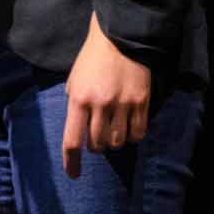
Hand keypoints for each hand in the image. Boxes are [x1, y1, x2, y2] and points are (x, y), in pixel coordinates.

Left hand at [61, 12, 151, 178]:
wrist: (118, 39)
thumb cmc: (91, 60)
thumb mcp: (74, 80)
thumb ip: (75, 103)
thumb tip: (78, 128)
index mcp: (78, 99)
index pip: (72, 139)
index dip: (72, 161)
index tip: (73, 175)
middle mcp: (100, 105)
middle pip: (97, 144)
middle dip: (95, 148)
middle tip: (96, 142)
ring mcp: (122, 104)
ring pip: (118, 141)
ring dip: (113, 143)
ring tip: (111, 134)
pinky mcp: (141, 102)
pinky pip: (138, 132)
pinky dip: (132, 137)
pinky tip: (128, 131)